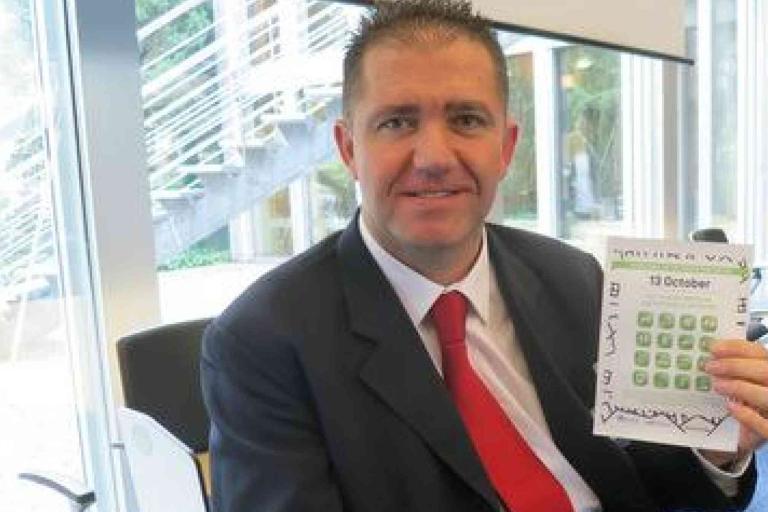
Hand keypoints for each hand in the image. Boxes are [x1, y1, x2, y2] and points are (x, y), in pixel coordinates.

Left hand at [700, 339, 767, 467]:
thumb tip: (709, 356)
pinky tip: (730, 406)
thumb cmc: (741, 402)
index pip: (758, 352)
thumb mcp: (740, 382)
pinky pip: (764, 424)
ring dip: (740, 387)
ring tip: (717, 386)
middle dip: (735, 366)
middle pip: (766, 371)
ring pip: (767, 395)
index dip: (737, 348)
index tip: (713, 348)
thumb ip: (732, 370)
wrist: (742, 434)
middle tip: (710, 367)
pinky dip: (747, 415)